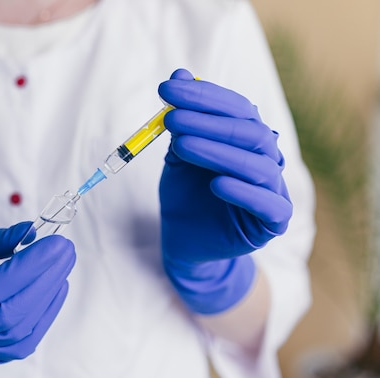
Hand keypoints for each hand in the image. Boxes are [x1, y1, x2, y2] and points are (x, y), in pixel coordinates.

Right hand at [0, 222, 75, 363]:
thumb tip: (33, 231)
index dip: (29, 264)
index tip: (56, 241)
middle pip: (12, 310)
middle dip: (46, 277)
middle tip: (66, 249)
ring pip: (24, 327)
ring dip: (50, 293)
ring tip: (64, 264)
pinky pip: (29, 336)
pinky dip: (48, 310)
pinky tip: (58, 285)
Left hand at [157, 68, 291, 313]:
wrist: (185, 241)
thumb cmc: (184, 194)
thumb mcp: (178, 154)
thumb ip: (183, 120)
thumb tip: (180, 74)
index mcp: (247, 139)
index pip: (236, 108)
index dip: (203, 96)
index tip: (166, 89)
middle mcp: (266, 159)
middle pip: (250, 132)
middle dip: (208, 121)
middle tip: (170, 119)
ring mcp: (273, 190)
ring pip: (258, 164)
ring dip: (218, 151)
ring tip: (182, 146)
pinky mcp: (273, 222)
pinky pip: (267, 204)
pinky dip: (242, 191)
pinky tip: (215, 184)